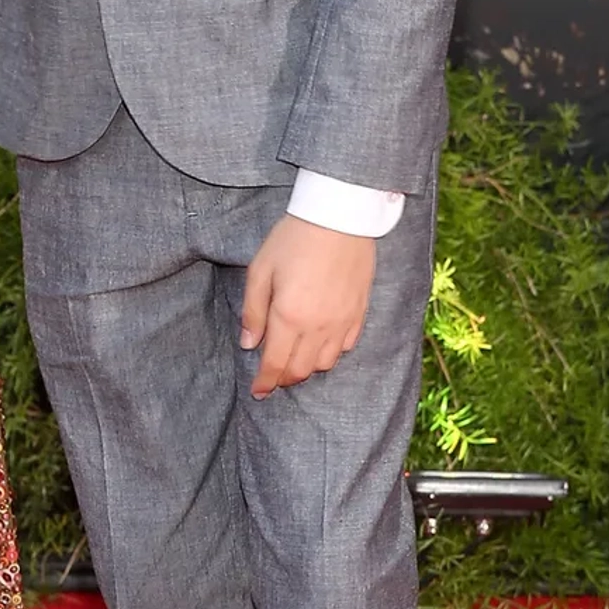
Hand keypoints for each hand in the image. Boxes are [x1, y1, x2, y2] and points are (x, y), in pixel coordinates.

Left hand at [239, 214, 374, 396]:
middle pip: (301, 370)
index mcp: (289, 317)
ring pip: (325, 363)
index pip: (275, 364)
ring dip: (308, 366)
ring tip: (295, 356)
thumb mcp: (261, 270)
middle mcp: (318, 327)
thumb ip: (253, 311)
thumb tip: (248, 343)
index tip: (258, 393)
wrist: (340, 216)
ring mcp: (343, 321)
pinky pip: (346, 346)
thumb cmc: (294, 239)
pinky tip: (320, 340)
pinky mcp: (359, 312)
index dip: (265, 382)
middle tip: (272, 374)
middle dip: (284, 377)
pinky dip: (331, 351)